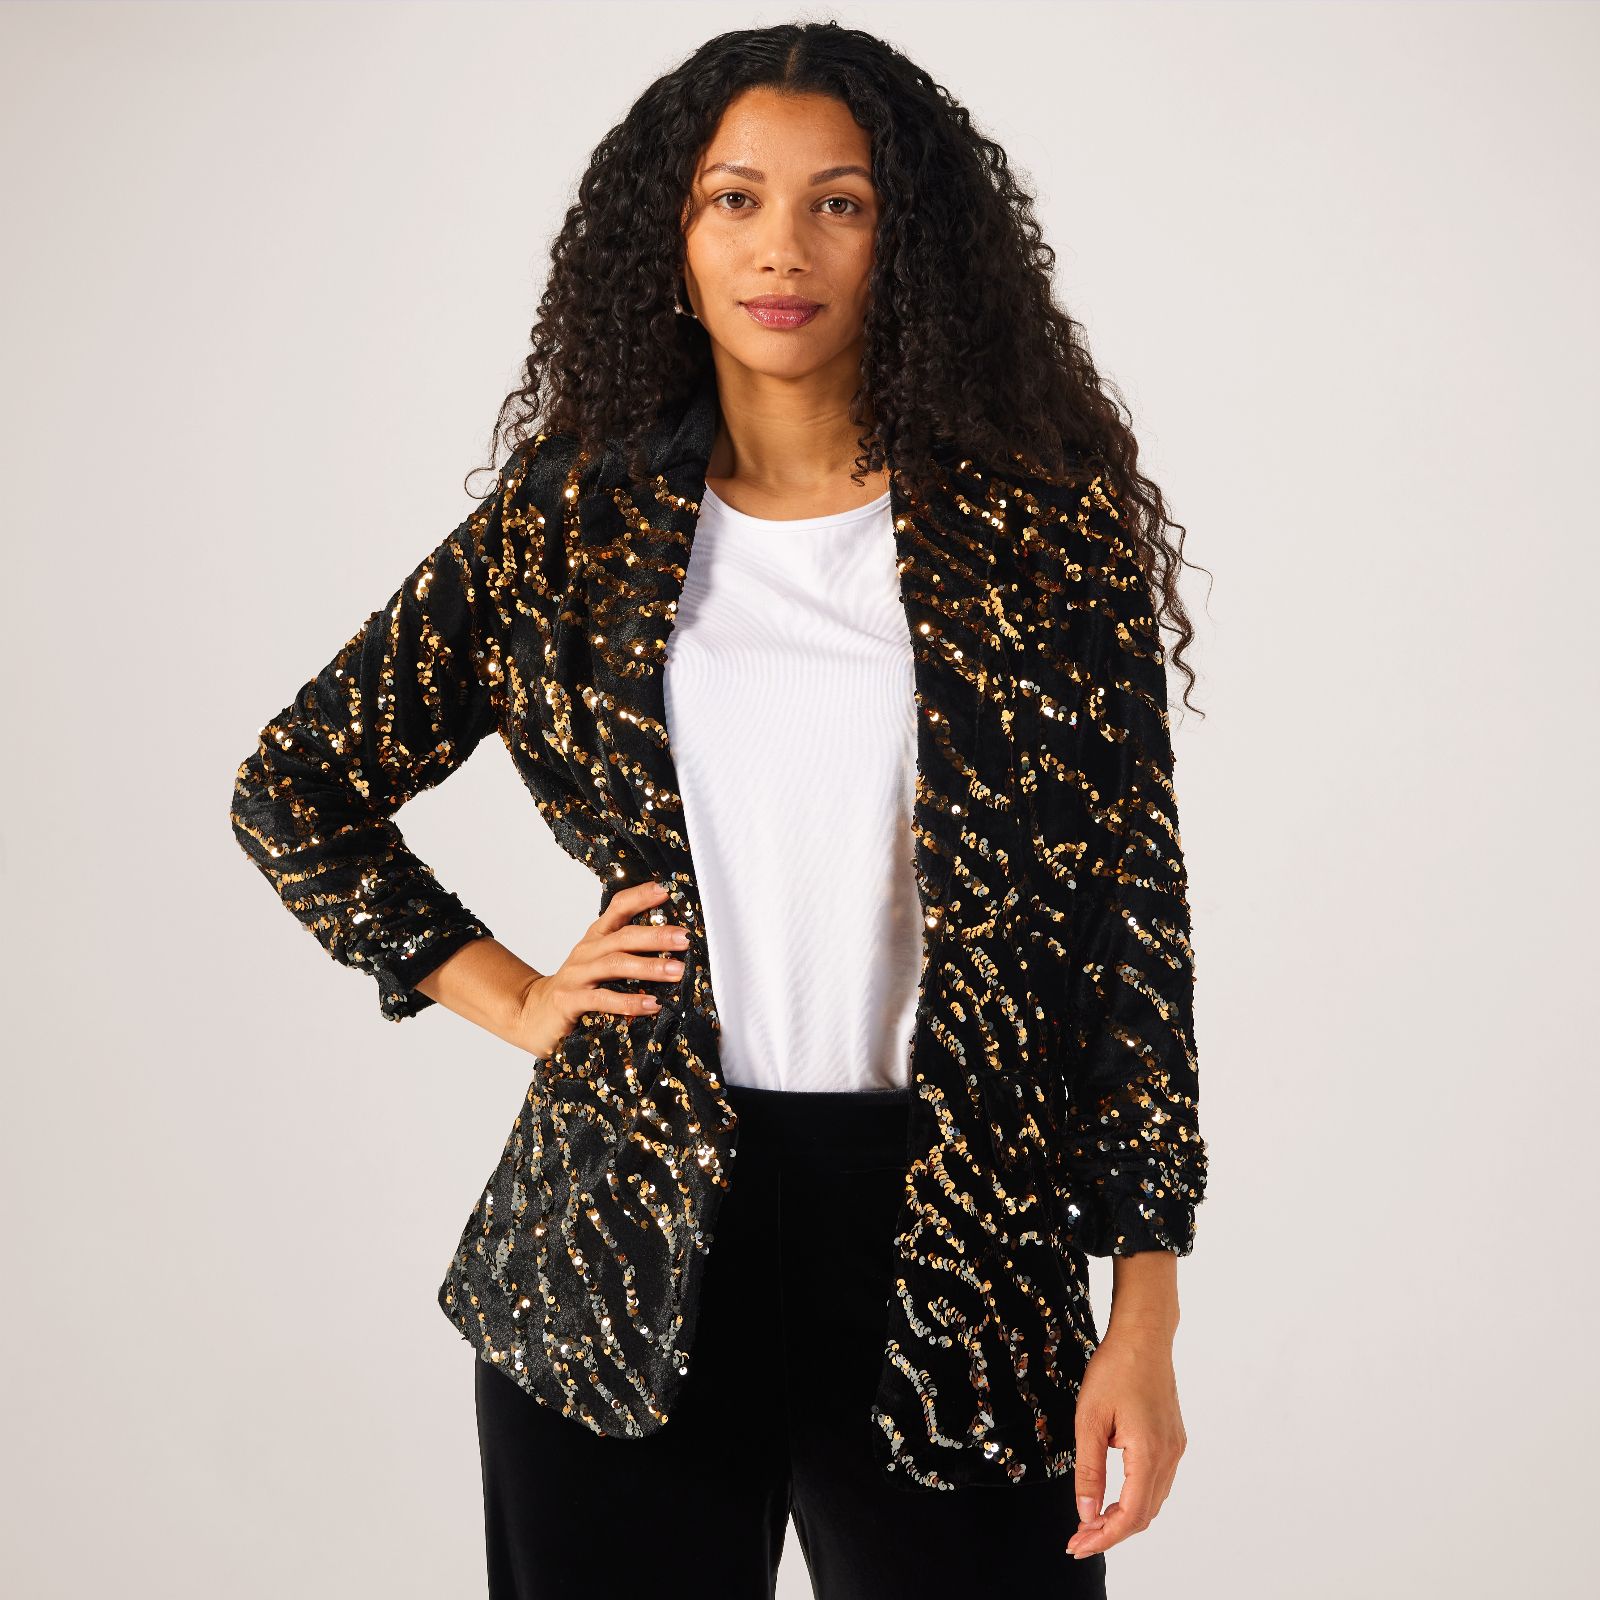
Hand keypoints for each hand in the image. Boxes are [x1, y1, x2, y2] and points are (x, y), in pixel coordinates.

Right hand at [512, 880, 689, 1058]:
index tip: (666, 891)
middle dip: (657, 936)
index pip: (618, 907)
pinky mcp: (569, 1001)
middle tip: (685, 939)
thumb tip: (676, 946)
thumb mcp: (602, 964)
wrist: (534, 1015)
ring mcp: (576, 975)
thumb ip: (630, 953)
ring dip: (649, 967)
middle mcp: (586, 951)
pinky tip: (653, 1005)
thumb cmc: (579, 988)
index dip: (640, 896)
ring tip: (677, 971)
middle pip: (623, 936)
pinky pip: (603, 999)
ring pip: (615, 964)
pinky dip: (630, 1002)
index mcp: (596, 937)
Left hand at [1066, 1323, 1187, 1558]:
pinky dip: (1135, 1497)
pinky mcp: (1173, 1438)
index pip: (1131, 1515)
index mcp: (1149, 1453)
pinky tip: (1112, 1497)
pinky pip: (1156, 1481)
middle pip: (1144, 1514)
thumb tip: (1086, 1514)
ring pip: (1152, 1500)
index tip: (1078, 1546)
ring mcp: (1175, 1447)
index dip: (1105, 1537)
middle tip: (1078, 1540)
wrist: (1144, 1335)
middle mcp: (1169, 1455)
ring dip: (1123, 1517)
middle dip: (1111, 1532)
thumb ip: (1088, 1471)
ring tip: (1090, 1523)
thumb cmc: (1114, 1369)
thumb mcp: (1089, 1419)